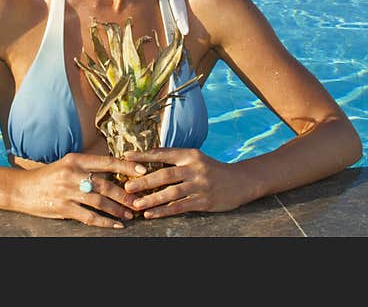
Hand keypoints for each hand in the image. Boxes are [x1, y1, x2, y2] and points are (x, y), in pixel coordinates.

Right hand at [16, 153, 147, 227]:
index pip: (106, 161)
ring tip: (129, 215)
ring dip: (117, 209)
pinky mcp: (63, 208)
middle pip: (106, 183)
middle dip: (125, 194)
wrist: (21, 189)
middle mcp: (72, 173)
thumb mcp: (66, 165)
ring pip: (100, 201)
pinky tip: (115, 225)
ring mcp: (67, 191)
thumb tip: (114, 172)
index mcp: (75, 159)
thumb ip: (87, 168)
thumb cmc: (47, 177)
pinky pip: (89, 216)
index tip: (143, 170)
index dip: (126, 165)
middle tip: (139, 201)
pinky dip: (105, 222)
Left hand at [122, 148, 250, 217]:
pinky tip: (151, 214)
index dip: (144, 155)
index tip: (126, 156)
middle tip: (127, 186)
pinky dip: (164, 211)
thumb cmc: (212, 169)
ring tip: (136, 204)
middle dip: (144, 181)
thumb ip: (176, 161)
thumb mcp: (196, 159)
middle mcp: (194, 168)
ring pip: (171, 193)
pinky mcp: (204, 201)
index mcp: (190, 155)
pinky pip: (180, 207)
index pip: (163, 153)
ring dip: (152, 199)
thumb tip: (148, 163)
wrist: (241, 181)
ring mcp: (200, 185)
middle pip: (165, 175)